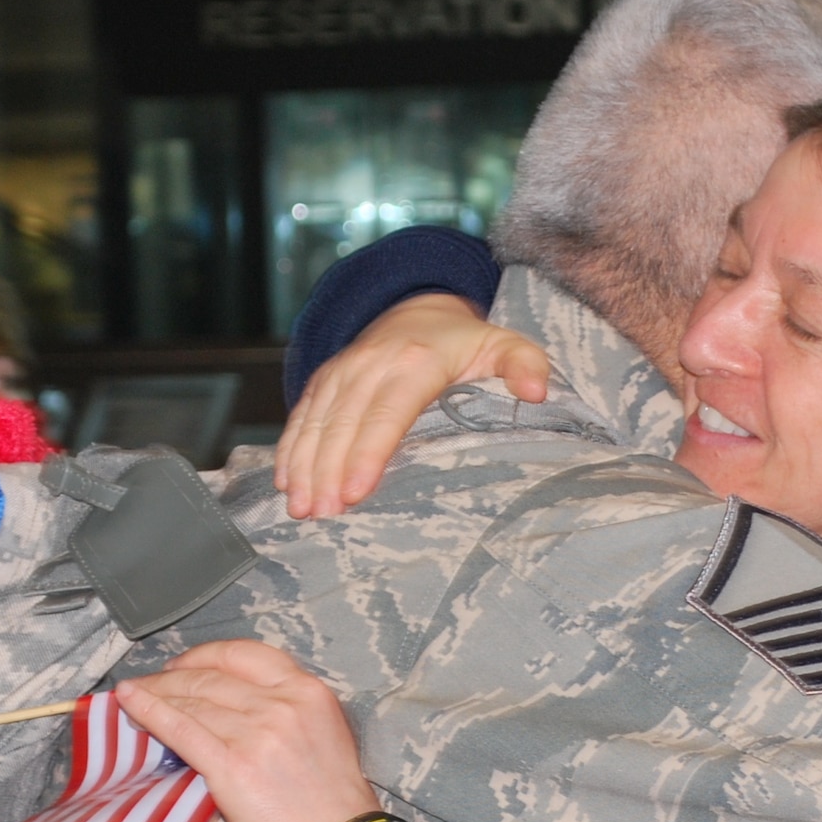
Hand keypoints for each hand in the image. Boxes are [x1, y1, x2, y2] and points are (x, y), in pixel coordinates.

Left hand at [114, 641, 377, 821]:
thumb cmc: (331, 809)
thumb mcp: (322, 739)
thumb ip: (285, 714)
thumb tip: (231, 710)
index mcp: (309, 692)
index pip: (245, 654)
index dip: (205, 656)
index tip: (183, 666)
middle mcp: (284, 703)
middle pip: (213, 676)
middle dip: (173, 677)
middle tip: (149, 685)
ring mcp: (257, 732)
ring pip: (193, 700)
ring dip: (156, 695)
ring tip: (134, 697)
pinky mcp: (232, 765)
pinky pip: (181, 728)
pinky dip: (150, 713)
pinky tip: (130, 703)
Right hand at [275, 293, 552, 518]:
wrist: (418, 306)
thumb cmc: (463, 342)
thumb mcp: (501, 344)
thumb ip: (524, 364)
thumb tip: (537, 391)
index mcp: (414, 363)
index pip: (386, 414)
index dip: (368, 454)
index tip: (356, 491)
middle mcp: (370, 365)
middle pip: (344, 425)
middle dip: (328, 471)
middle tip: (323, 515)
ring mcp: (341, 372)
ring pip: (316, 423)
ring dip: (304, 467)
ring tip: (301, 509)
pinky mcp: (324, 381)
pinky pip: (301, 416)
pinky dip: (290, 449)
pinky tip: (285, 483)